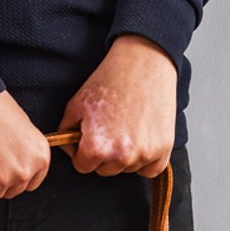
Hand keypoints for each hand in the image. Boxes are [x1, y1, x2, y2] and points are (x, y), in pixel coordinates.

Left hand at [54, 34, 177, 177]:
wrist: (144, 60)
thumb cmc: (111, 79)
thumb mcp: (77, 104)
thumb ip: (66, 132)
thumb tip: (69, 150)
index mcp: (96, 148)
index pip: (82, 166)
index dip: (82, 151)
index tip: (90, 136)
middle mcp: (121, 156)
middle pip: (105, 170)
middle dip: (104, 154)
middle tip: (111, 126)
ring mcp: (144, 154)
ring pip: (127, 169)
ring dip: (125, 155)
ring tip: (127, 125)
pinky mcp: (163, 149)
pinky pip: (150, 169)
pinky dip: (146, 159)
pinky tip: (142, 138)